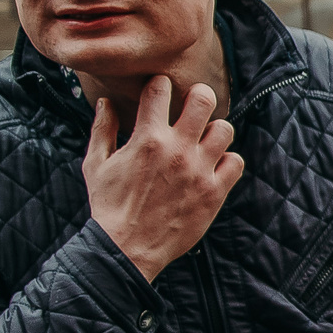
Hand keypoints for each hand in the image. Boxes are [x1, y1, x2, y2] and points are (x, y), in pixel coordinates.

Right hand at [84, 76, 242, 281]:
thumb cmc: (108, 205)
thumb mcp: (95, 164)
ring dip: (214, 130)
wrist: (126, 248)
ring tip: (202, 140)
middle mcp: (177, 150)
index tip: (159, 92)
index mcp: (147, 138)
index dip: (159, 85)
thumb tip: (106, 102)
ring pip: (225, 129)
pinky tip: (213, 165)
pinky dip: (227, 160)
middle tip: (193, 105)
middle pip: (203, 99)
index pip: (160, 89)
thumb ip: (102, 129)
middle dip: (198, 95)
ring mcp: (199, 170)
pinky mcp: (214, 192)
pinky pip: (236, 162)